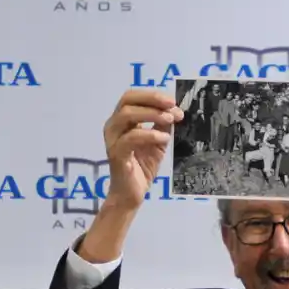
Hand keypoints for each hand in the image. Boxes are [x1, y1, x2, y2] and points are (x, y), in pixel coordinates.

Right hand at [103, 89, 183, 209]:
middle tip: (172, 106)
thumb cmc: (142, 167)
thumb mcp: (157, 142)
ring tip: (170, 121)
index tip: (172, 101)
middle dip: (152, 100)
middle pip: (127, 101)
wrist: (132, 194)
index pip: (132, 97)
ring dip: (151, 114)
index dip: (152, 95)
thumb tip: (175, 111)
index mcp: (121, 121)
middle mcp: (113, 126)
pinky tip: (164, 139)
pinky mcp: (116, 154)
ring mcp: (112, 140)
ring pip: (126, 115)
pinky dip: (150, 135)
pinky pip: (130, 138)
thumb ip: (163, 126)